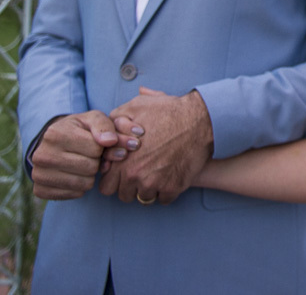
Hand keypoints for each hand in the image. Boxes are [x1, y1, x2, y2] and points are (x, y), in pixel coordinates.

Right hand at [31, 111, 135, 199]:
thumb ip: (104, 126)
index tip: (96, 144)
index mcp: (55, 134)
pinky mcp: (41, 190)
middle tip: (89, 156)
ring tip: (83, 164)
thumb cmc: (77, 130)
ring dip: (90, 175)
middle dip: (96, 161)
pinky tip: (74, 175)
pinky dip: (81, 187)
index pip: (96, 149)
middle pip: (90, 167)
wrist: (54, 144)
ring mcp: (39, 174)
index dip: (101, 147)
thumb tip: (111, 141)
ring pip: (85, 183)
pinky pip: (76, 194)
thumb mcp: (91, 119)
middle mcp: (42, 155)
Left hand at [99, 86, 213, 204]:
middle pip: (124, 196)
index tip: (123, 171)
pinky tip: (170, 174)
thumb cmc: (167, 111)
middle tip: (140, 172)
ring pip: (144, 198)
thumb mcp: (136, 106)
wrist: (200, 120)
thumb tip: (109, 132)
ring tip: (157, 170)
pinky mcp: (174, 188)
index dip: (113, 178)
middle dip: (129, 186)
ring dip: (149, 188)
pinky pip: (164, 199)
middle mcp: (136, 176)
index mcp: (122, 161)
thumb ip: (116, 118)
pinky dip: (166, 190)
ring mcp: (156, 184)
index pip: (106, 186)